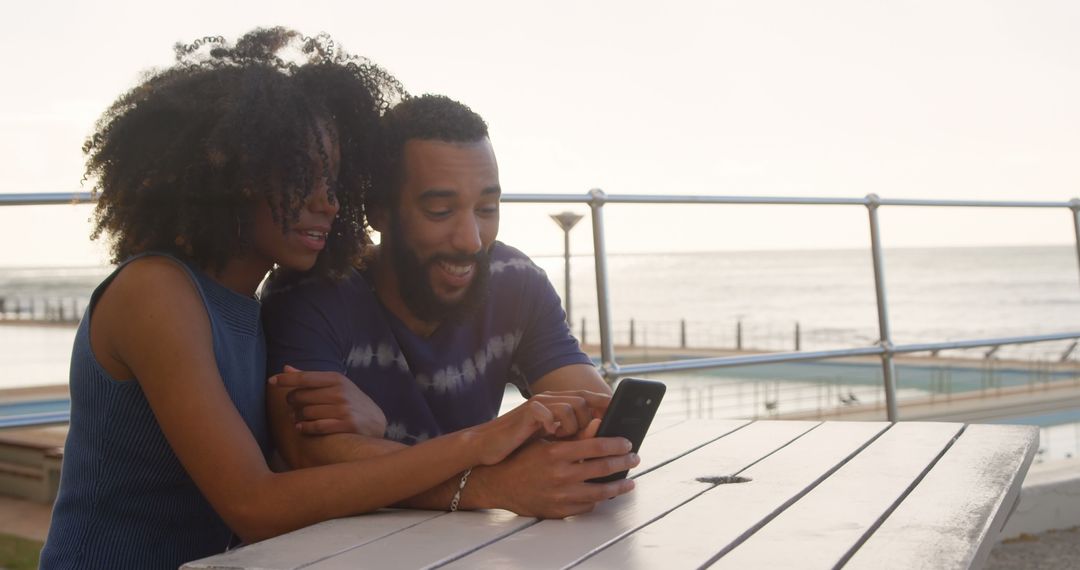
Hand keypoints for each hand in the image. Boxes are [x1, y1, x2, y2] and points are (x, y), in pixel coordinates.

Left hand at [268, 366, 386, 436]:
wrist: (376, 421)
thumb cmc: (350, 401)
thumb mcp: (335, 385)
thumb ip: (309, 378)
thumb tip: (285, 368)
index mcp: (336, 379)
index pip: (305, 377)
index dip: (286, 379)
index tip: (271, 381)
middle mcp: (340, 392)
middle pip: (301, 396)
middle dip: (292, 402)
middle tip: (291, 407)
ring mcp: (343, 409)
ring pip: (306, 412)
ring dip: (296, 417)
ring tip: (297, 417)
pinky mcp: (346, 425)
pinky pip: (316, 426)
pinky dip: (304, 427)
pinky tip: (300, 427)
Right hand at [468, 435, 638, 518]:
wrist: (497, 483)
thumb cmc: (521, 457)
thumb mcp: (545, 441)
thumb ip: (575, 434)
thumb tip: (600, 423)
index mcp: (557, 453)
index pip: (597, 446)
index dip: (617, 444)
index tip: (628, 443)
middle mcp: (560, 475)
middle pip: (603, 469)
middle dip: (623, 463)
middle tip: (634, 458)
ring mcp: (560, 496)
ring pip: (600, 492)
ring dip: (618, 486)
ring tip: (629, 482)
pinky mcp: (558, 511)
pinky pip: (586, 506)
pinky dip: (597, 500)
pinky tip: (604, 493)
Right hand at [529, 390, 610, 438]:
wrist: (495, 442)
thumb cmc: (526, 442)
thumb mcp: (555, 437)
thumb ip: (575, 433)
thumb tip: (598, 431)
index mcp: (558, 402)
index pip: (586, 396)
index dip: (602, 402)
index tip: (615, 413)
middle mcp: (550, 398)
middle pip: (581, 400)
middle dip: (587, 420)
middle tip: (581, 436)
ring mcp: (538, 403)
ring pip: (567, 406)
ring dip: (569, 425)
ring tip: (560, 436)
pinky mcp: (526, 411)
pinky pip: (544, 411)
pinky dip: (550, 422)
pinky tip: (550, 432)